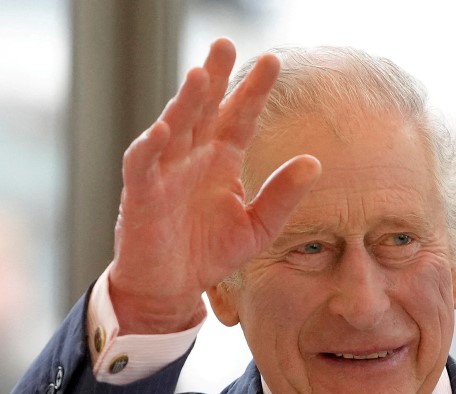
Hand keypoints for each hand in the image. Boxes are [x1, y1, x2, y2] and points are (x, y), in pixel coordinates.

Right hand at [109, 38, 320, 333]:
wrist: (172, 288)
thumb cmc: (209, 253)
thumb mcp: (257, 228)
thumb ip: (282, 196)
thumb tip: (314, 161)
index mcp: (221, 161)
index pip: (239, 117)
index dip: (254, 91)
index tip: (274, 62)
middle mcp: (192, 157)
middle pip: (204, 109)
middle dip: (215, 77)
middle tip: (226, 43)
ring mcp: (165, 172)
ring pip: (174, 127)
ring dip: (185, 101)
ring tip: (200, 75)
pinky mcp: (141, 195)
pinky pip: (143, 164)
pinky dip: (151, 146)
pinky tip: (164, 128)